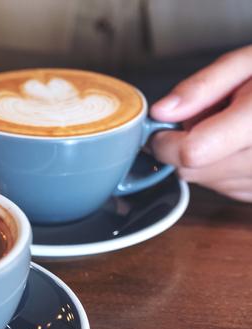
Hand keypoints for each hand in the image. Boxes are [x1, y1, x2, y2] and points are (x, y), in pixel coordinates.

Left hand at [150, 45, 251, 201]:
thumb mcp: (246, 64)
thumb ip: (201, 88)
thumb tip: (161, 112)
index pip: (192, 152)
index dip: (166, 141)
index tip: (162, 128)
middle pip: (191, 171)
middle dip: (183, 147)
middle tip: (206, 119)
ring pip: (204, 181)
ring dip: (203, 158)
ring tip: (230, 129)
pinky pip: (225, 187)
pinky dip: (221, 169)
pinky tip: (241, 146)